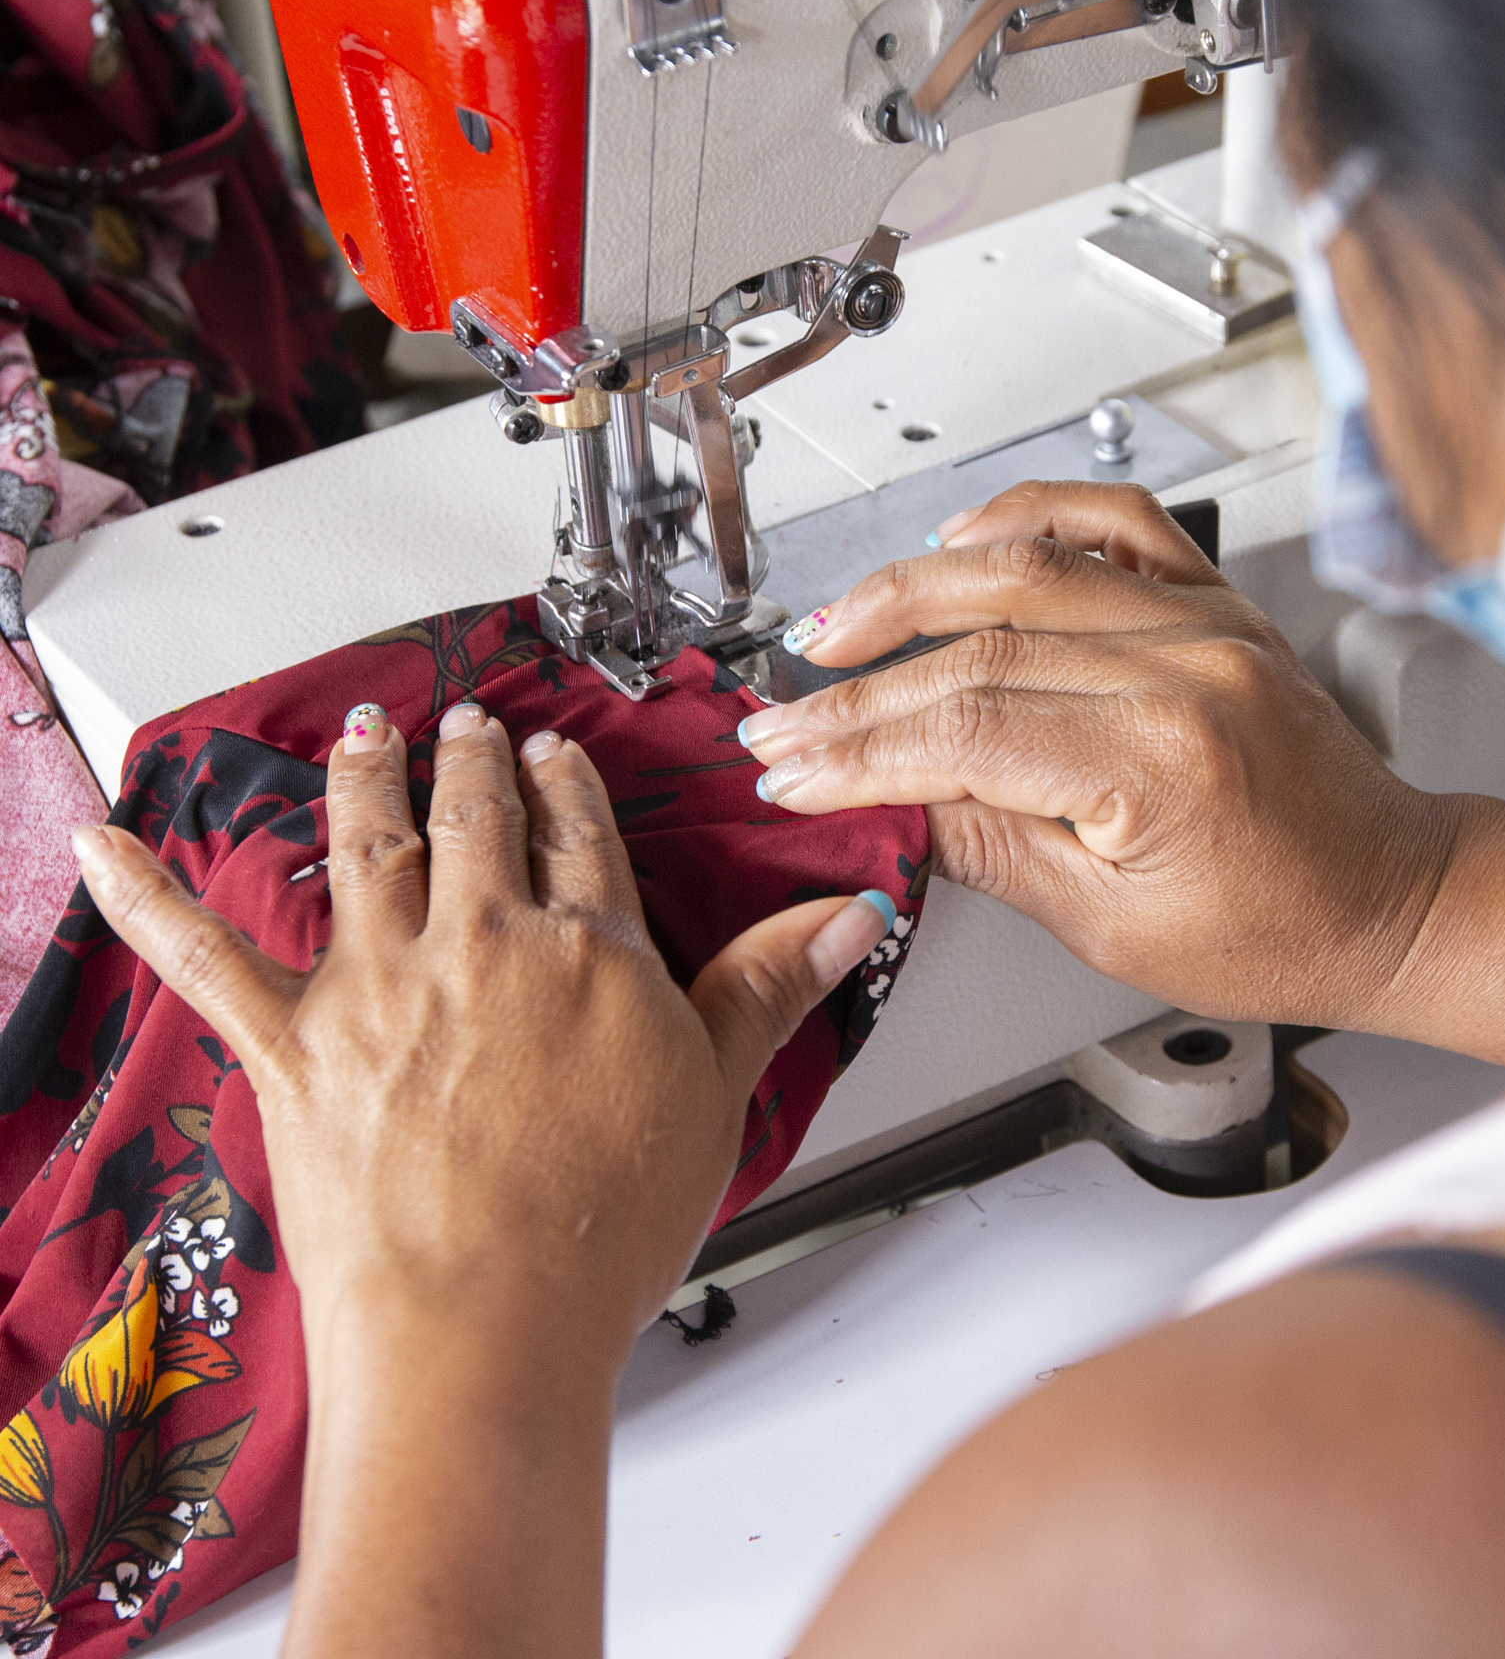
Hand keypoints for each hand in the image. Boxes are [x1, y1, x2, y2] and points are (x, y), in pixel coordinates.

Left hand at [68, 702, 893, 1368]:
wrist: (482, 1326)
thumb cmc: (598, 1228)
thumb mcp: (715, 1093)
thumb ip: (771, 985)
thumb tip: (847, 915)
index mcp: (587, 950)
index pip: (582, 836)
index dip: (568, 786)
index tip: (557, 756)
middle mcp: (480, 942)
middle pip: (475, 821)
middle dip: (473, 764)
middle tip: (470, 724)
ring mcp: (379, 985)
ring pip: (368, 846)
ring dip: (364, 777)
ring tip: (365, 731)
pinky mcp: (292, 1043)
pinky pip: (207, 954)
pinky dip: (151, 895)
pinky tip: (110, 845)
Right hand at [741, 481, 1456, 1026]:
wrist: (1395, 897)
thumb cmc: (1284, 931)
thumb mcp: (1111, 927)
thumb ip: (988, 848)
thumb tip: (883, 804)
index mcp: (1161, 756)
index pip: (964, 731)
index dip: (858, 750)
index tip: (790, 769)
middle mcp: (1186, 665)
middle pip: (977, 648)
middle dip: (861, 688)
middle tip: (785, 721)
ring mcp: (1205, 620)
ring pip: (1027, 569)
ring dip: (913, 590)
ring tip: (835, 628)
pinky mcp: (1216, 601)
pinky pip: (1115, 521)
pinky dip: (1029, 516)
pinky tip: (963, 536)